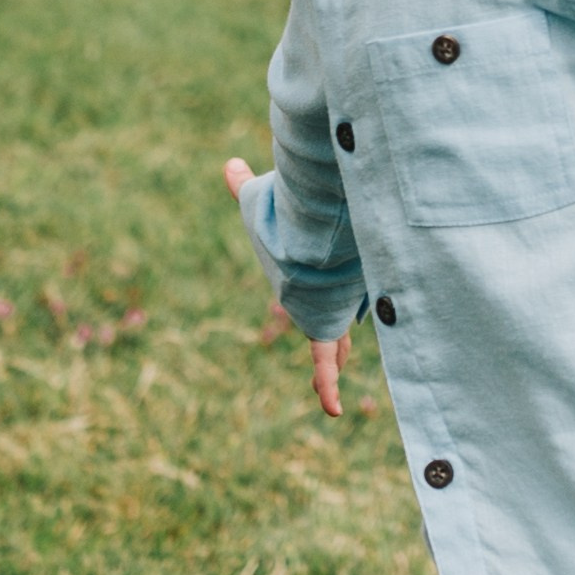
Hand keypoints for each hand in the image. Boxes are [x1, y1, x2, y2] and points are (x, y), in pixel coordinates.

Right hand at [224, 156, 345, 415]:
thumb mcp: (259, 200)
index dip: (326, 289)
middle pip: (335, 312)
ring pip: (335, 342)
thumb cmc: (284, 212)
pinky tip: (334, 410)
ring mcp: (328, 309)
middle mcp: (324, 288)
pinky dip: (327, 386)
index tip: (330, 299)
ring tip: (333, 390)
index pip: (320, 281)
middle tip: (344, 348)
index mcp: (309, 264)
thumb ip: (245, 186)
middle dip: (339, 329)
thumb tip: (230, 164)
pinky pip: (325, 361)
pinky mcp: (325, 326)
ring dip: (334, 360)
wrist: (305, 229)